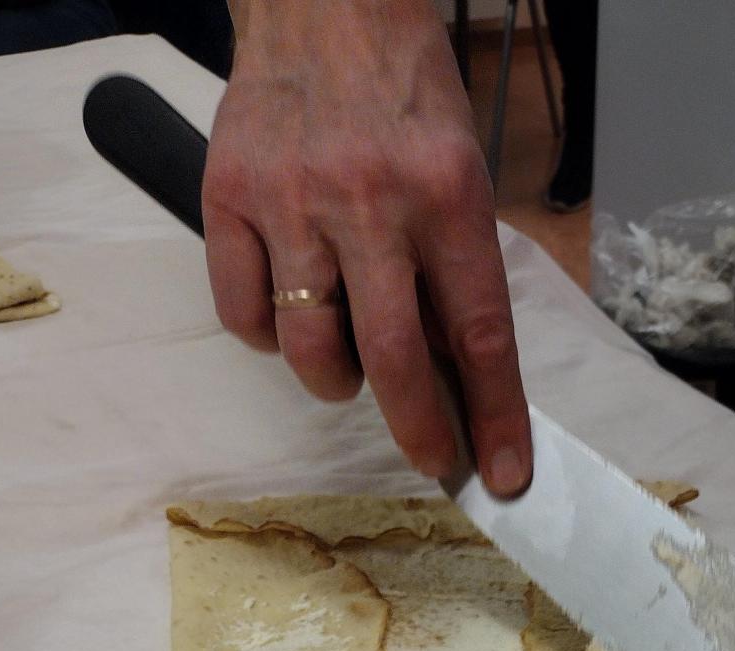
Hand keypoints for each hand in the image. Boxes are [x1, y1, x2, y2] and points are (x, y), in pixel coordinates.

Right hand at [203, 0, 531, 495]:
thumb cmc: (402, 92)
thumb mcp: (458, 166)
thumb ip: (456, 266)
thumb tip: (457, 381)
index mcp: (445, 192)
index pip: (478, 333)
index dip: (494, 415)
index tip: (506, 475)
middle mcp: (369, 200)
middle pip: (394, 359)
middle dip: (419, 431)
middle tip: (433, 459)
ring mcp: (290, 202)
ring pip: (311, 350)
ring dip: (338, 381)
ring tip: (350, 359)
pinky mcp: (227, 198)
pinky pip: (244, 317)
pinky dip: (270, 337)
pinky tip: (291, 309)